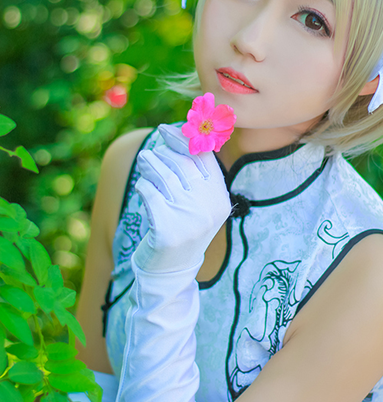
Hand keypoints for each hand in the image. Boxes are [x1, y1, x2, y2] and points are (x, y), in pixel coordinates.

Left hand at [133, 124, 230, 273]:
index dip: (184, 139)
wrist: (171, 272)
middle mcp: (208, 208)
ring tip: (144, 160)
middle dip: (163, 151)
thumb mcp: (198, 204)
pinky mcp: (166, 229)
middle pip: (183, 163)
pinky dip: (143, 186)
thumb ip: (195, 175)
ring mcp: (188, 219)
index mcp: (220, 198)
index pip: (204, 157)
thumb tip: (181, 133)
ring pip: (164, 176)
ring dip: (150, 164)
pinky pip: (149, 194)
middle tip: (151, 150)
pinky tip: (143, 188)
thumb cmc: (182, 228)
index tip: (167, 129)